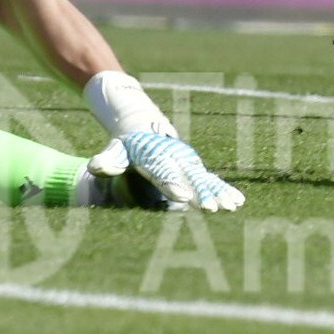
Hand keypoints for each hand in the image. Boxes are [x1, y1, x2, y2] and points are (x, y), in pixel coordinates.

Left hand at [88, 131, 244, 211]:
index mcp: (155, 157)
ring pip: (205, 180)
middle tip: (214, 208)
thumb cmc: (127, 144)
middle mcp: (175, 159)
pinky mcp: (194, 169)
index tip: (183, 197)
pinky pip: (211, 180)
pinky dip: (223, 189)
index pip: (164, 173)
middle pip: (191, 178)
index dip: (173, 185)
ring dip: (219, 193)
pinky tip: (238, 202)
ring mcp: (187, 164)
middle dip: (203, 194)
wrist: (144, 124)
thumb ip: (109, 160)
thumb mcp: (115, 150)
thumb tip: (95, 167)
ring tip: (232, 207)